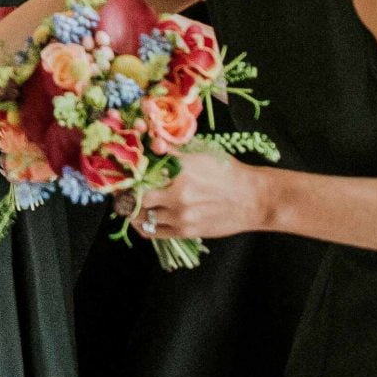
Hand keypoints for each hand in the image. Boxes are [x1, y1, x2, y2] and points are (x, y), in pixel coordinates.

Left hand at [129, 151, 267, 243]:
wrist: (253, 199)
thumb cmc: (229, 172)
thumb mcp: (202, 153)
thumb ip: (174, 151)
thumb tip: (151, 144)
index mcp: (180, 168)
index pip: (142, 168)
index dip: (128, 171)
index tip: (123, 172)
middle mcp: (177, 192)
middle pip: (136, 194)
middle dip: (127, 192)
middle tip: (123, 189)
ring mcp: (180, 214)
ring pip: (141, 215)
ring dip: (132, 210)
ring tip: (129, 204)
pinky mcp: (185, 231)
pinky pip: (152, 232)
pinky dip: (142, 226)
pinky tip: (140, 220)